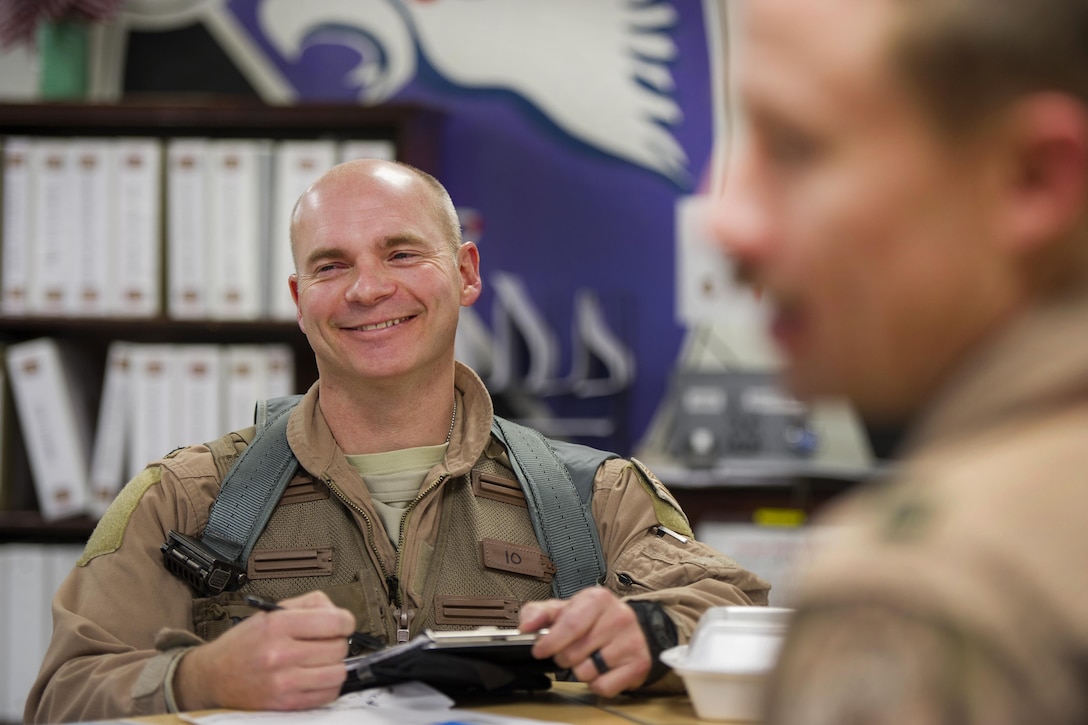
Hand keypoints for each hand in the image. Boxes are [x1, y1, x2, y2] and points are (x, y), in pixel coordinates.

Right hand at [175, 590, 356, 710]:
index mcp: (277, 625)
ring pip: (338, 673)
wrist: (213, 676)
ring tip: (320, 661)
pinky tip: (314, 677)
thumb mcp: (271, 612)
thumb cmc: (244, 644)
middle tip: (325, 642)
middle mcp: (280, 654)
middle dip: (337, 642)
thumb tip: (339, 613)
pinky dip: (327, 685)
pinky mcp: (286, 704)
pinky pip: (327, 695)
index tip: (343, 624)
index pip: (334, 621)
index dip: (346, 621)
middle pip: (338, 647)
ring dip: (334, 666)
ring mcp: (283, 682)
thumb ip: (309, 605)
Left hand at [519, 586, 651, 696]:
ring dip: (581, 670)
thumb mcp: (562, 610)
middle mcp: (619, 616)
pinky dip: (597, 684)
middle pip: (574, 653)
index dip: (550, 642)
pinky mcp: (639, 663)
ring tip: (589, 657)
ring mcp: (632, 640)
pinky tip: (602, 668)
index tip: (539, 651)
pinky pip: (603, 686)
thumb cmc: (590, 619)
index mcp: (597, 598)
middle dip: (564, 658)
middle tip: (571, 650)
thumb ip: (538, 613)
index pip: (570, 625)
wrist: (625, 628)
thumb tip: (526, 626)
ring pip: (587, 672)